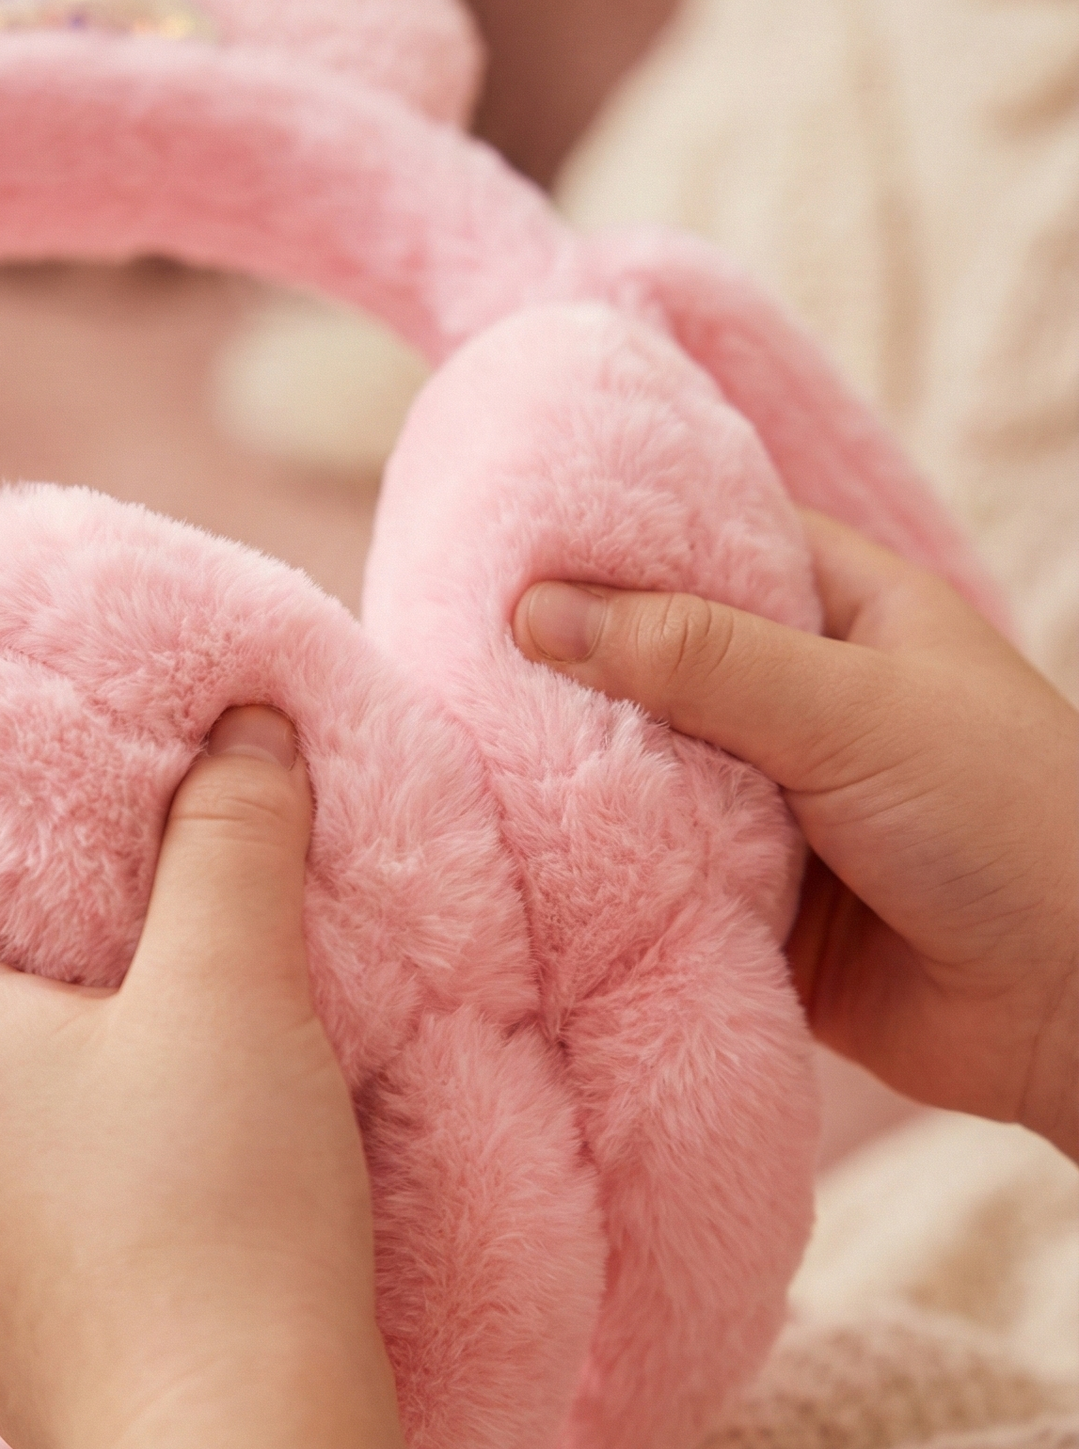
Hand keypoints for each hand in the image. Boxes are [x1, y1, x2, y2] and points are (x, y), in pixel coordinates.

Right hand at [515, 513, 1076, 1160]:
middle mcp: (805, 702)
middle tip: (444, 646)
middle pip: (661, 664)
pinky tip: (518, 852)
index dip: (614, 539)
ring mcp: (780, 810)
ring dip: (581, 776)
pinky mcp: (760, 912)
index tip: (498, 537)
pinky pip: (660, 878)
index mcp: (848, 613)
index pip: (712, 542)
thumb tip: (537, 609)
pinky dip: (606, 872)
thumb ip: (696, 659)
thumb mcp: (849, 708)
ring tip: (457, 743)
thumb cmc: (1004, 817)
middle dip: (571, 665)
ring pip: (652, 775)